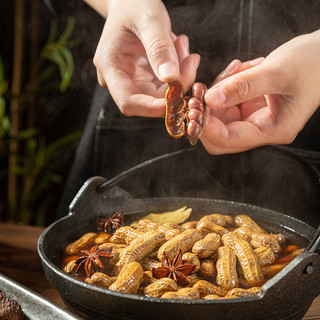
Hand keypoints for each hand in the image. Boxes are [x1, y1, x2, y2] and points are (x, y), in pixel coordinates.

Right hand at [93, 0, 199, 116]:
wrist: (131, 0)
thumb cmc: (135, 3)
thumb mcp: (149, 19)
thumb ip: (159, 48)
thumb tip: (170, 78)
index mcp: (110, 67)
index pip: (129, 103)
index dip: (153, 108)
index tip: (180, 99)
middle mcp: (118, 79)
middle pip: (149, 100)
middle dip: (176, 85)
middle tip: (191, 59)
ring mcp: (132, 80)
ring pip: (161, 94)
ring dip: (180, 76)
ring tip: (182, 45)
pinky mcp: (144, 78)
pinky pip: (165, 84)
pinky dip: (178, 71)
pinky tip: (180, 49)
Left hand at [201, 30, 319, 153]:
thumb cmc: (311, 64)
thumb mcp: (277, 73)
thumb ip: (242, 87)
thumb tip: (210, 99)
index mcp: (272, 130)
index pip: (228, 140)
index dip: (206, 127)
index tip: (195, 107)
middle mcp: (261, 128)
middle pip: (218, 135)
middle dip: (205, 114)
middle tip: (200, 90)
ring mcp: (254, 117)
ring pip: (220, 116)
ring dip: (216, 95)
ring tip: (234, 69)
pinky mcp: (250, 104)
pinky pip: (226, 101)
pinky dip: (225, 85)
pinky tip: (238, 68)